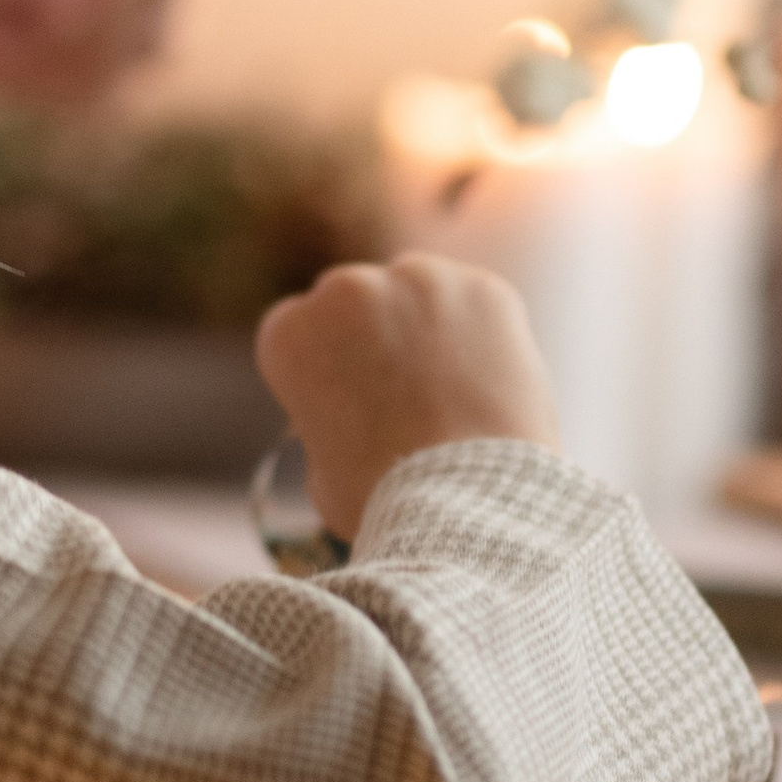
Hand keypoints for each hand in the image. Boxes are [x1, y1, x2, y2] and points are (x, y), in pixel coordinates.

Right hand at [255, 255, 560, 543]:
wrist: (469, 500)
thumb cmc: (387, 501)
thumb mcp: (322, 469)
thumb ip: (330, 418)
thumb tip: (354, 414)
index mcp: (290, 333)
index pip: (300, 327)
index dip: (329, 363)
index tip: (354, 394)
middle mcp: (345, 289)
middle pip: (357, 301)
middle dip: (376, 336)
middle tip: (410, 393)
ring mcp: (417, 280)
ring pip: (420, 294)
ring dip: (429, 326)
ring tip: (455, 390)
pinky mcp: (481, 287)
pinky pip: (478, 303)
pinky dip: (485, 332)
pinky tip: (491, 379)